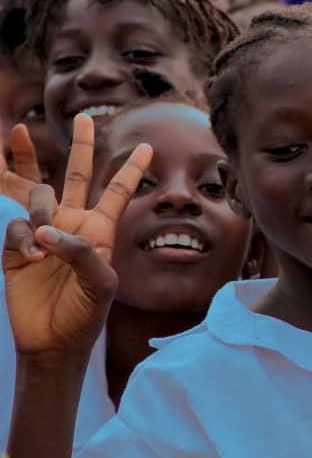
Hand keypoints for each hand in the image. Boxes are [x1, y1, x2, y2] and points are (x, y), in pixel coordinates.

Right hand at [3, 114, 152, 356]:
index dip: (131, 169)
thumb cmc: (86, 314)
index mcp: (101, 230)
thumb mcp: (101, 285)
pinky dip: (23, 239)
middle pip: (76, 175)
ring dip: (42, 208)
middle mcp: (73, 224)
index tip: (148, 146)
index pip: (118, 191)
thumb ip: (83, 253)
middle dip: (81, 147)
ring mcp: (44, 232)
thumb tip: (50, 230)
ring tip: (45, 240)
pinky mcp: (17, 245)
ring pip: (39, 194)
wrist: (53, 340)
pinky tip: (30, 258)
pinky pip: (17, 225)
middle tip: (84, 118)